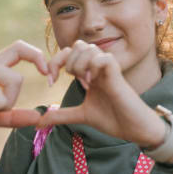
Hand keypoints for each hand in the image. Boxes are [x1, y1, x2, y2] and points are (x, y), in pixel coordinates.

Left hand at [38, 40, 165, 146]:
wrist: (134, 129)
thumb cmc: (113, 119)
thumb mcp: (81, 115)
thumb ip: (61, 115)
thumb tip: (38, 122)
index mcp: (89, 73)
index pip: (69, 53)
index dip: (55, 62)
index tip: (50, 81)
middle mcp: (97, 68)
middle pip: (77, 44)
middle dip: (66, 60)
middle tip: (67, 80)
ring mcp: (108, 69)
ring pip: (89, 48)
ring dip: (79, 64)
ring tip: (84, 82)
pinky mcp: (118, 75)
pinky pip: (104, 58)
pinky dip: (94, 67)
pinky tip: (94, 83)